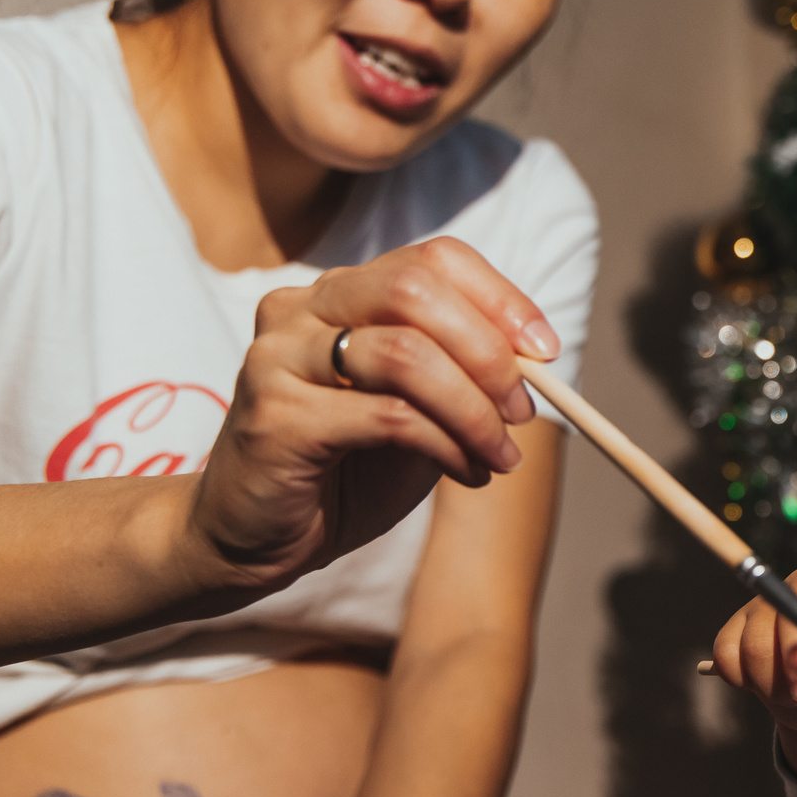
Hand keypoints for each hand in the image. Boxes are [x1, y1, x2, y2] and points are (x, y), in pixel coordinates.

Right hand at [187, 237, 558, 592]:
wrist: (251, 536)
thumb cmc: (342, 469)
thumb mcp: (419, 411)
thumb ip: (463, 375)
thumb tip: (535, 358)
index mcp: (340, 293)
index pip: (432, 260)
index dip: (500, 298)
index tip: (545, 352)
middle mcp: (301, 309)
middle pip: (415, 291)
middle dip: (489, 351)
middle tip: (524, 411)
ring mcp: (279, 357)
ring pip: (405, 355)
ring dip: (474, 410)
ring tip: (500, 455)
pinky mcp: (275, 415)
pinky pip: (387, 416)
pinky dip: (445, 445)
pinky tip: (466, 474)